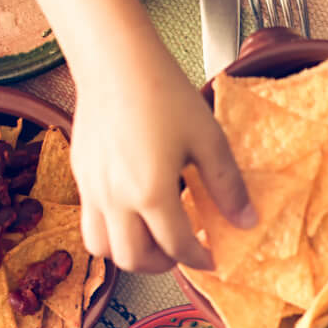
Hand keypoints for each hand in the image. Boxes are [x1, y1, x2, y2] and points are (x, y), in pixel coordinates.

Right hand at [69, 17, 255, 274]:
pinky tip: (135, 209)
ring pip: (102, 249)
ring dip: (130, 254)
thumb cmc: (162, 92)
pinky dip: (113, 230)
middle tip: (183, 252)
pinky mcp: (80, 175)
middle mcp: (115, 198)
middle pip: (133, 260)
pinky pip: (90, 221)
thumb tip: (247, 221)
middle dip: (163, 265)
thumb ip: (228, 186)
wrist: (115, 62)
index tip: (213, 257)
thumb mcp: (208, 139)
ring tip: (154, 239)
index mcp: (151, 193)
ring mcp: (92, 189)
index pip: (177, 247)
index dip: (200, 259)